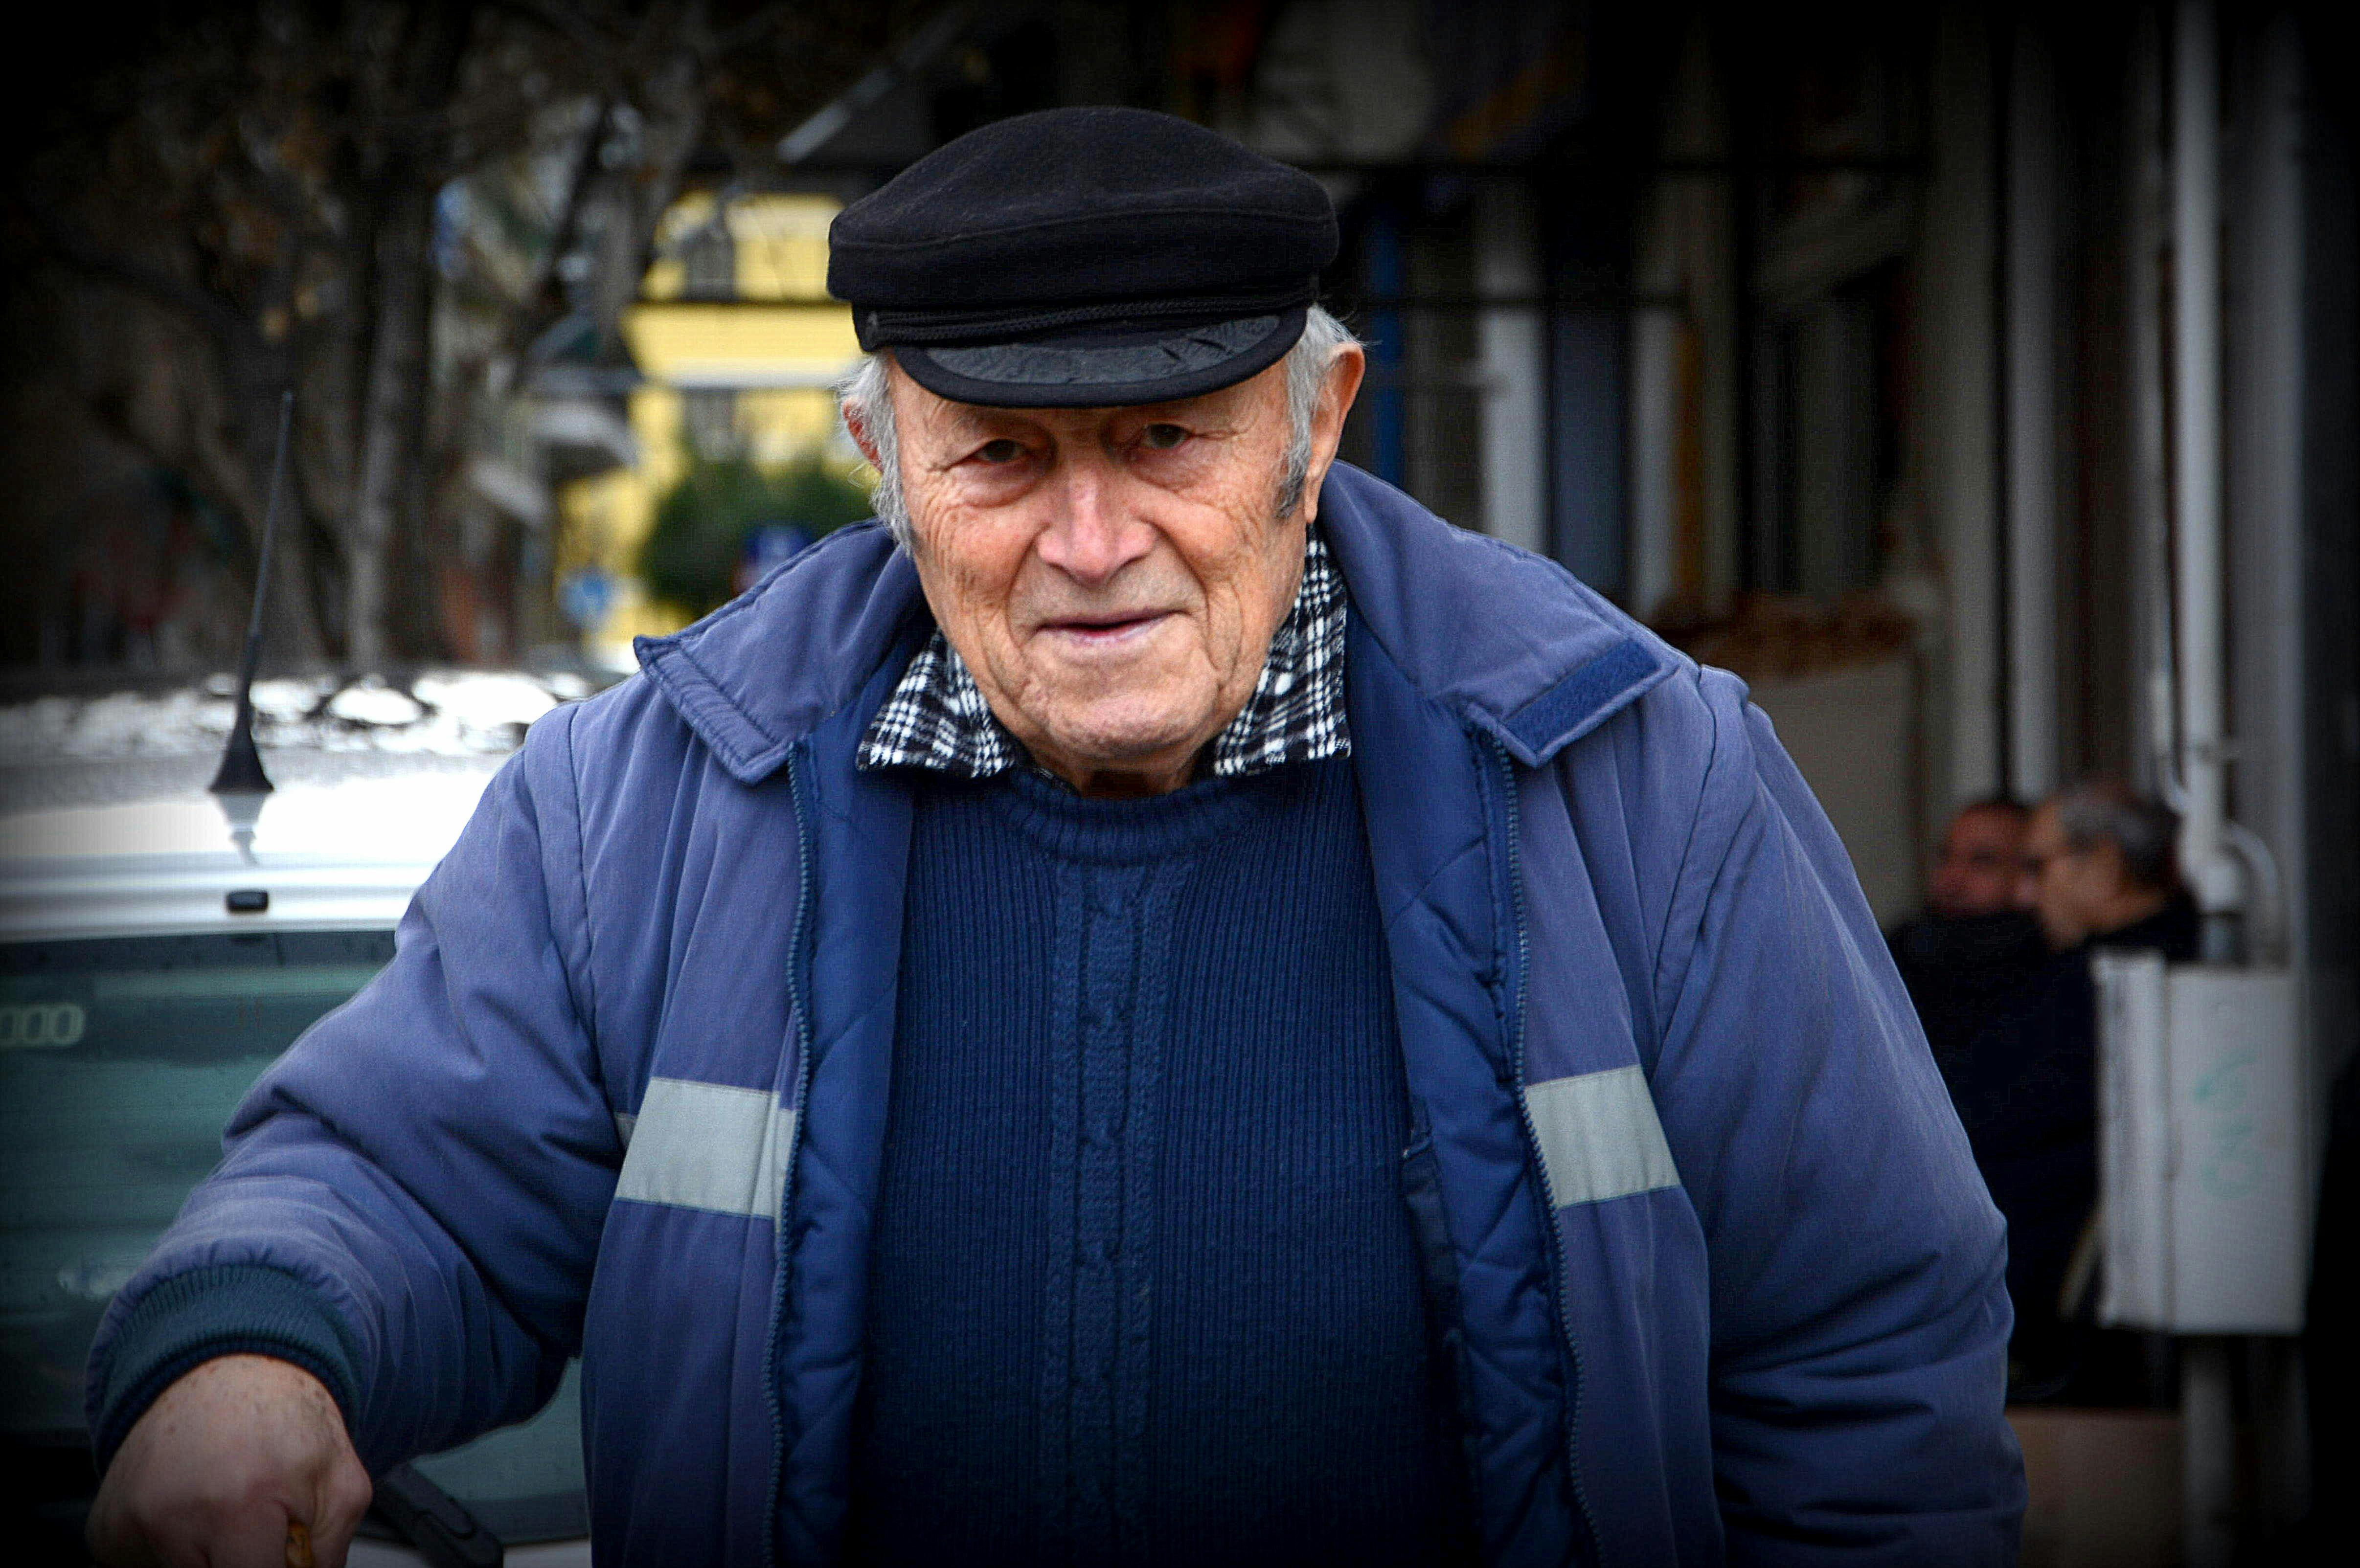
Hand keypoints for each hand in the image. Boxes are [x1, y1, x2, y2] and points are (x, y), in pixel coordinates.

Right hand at [87, 1354, 372, 1567]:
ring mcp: (130, 1526)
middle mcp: (173, 1518)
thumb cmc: (288, 1425)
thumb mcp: (340, 1485)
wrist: (228, 1369)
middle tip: (258, 1533)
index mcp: (241, 1505)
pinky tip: (193, 1511)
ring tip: (228, 1518)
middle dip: (242, 1565)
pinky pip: (144, 1565)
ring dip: (208, 1562)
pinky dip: (173, 1552)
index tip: (281, 1555)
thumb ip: (329, 1554)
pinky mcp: (104, 1531)